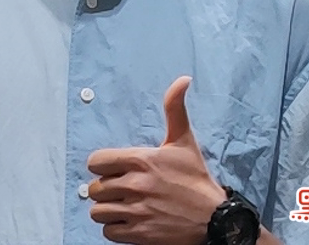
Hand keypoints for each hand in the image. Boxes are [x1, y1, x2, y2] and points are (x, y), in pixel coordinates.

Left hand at [87, 76, 225, 244]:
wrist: (214, 218)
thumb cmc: (195, 177)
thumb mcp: (184, 140)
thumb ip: (175, 108)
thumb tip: (183, 79)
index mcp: (140, 160)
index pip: (96, 162)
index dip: (101, 165)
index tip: (112, 168)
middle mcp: (135, 185)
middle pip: (95, 188)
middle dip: (105, 188)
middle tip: (120, 188)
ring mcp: (136, 212)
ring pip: (98, 212)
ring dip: (107, 209)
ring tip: (121, 205)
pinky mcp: (139, 235)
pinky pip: (108, 232)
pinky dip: (115, 228)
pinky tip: (128, 220)